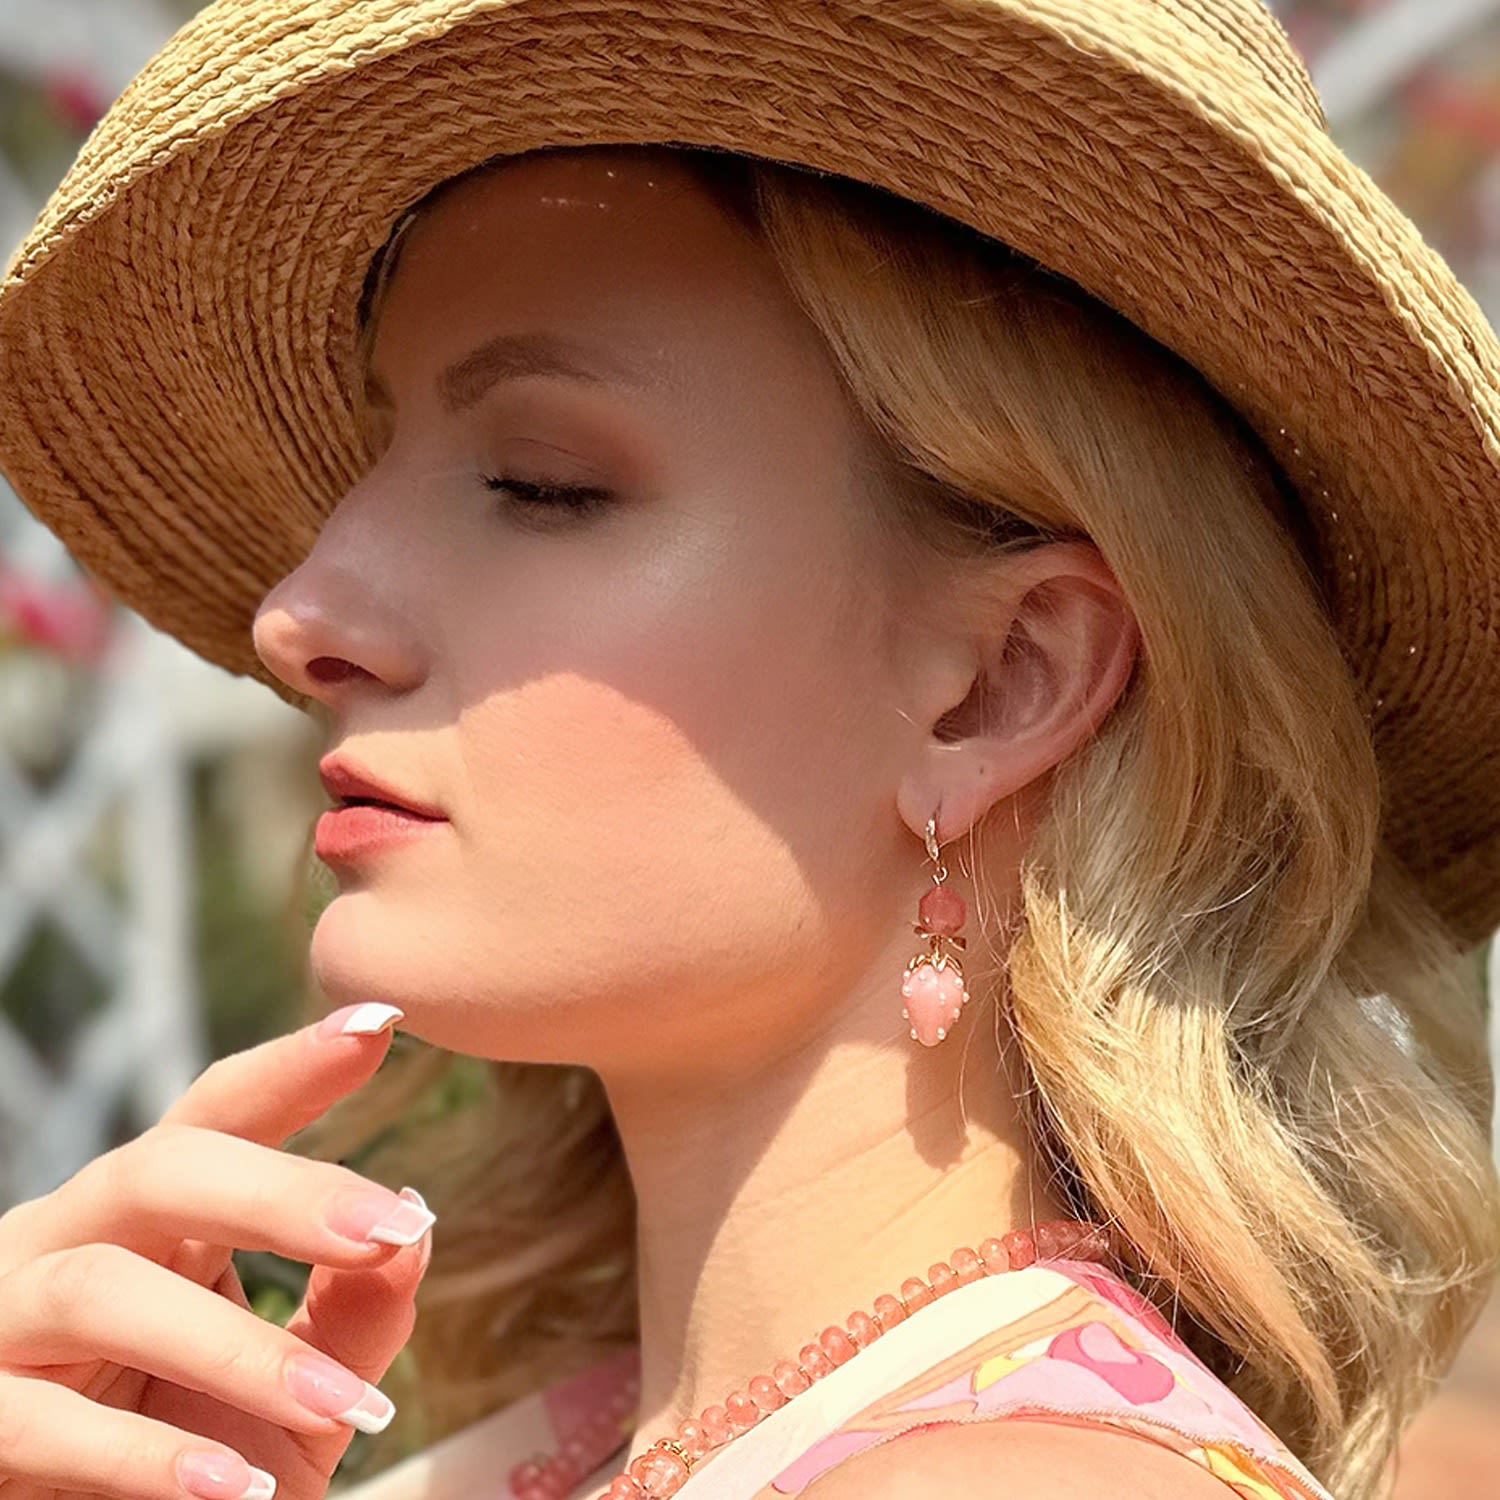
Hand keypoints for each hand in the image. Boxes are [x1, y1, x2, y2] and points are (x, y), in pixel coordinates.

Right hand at [0, 1002, 433, 1499]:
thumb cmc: (194, 1458)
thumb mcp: (296, 1396)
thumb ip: (354, 1315)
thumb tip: (416, 1221)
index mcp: (151, 1217)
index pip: (216, 1116)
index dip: (289, 1067)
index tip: (382, 1023)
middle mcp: (67, 1241)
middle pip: (157, 1169)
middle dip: (279, 1194)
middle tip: (391, 1231)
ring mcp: (1, 1324)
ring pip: (99, 1289)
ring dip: (234, 1348)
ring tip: (343, 1406)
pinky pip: (35, 1421)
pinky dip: (143, 1457)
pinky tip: (234, 1488)